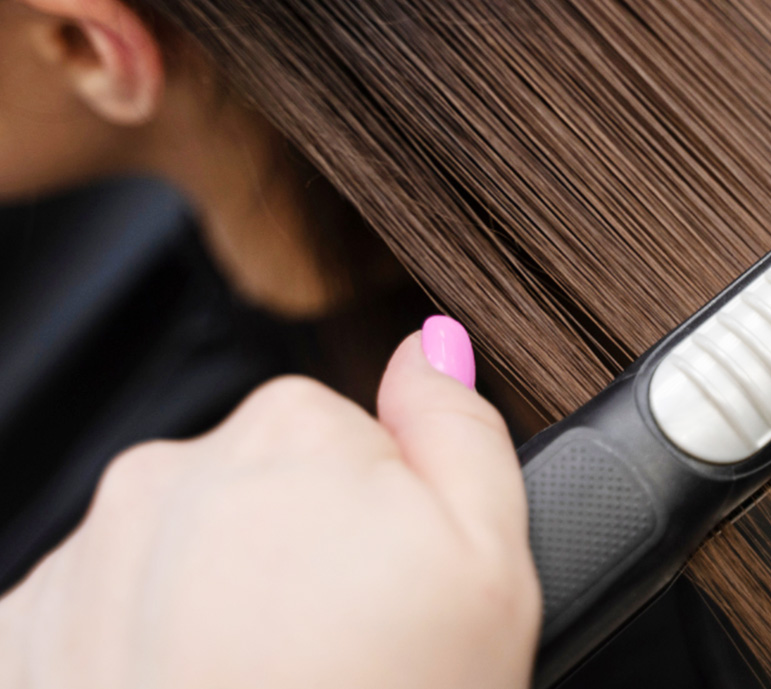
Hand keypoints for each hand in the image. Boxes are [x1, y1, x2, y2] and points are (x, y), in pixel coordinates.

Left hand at [0, 321, 540, 688]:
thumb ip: (459, 429)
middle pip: (251, 489)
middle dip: (289, 553)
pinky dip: (135, 659)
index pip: (341, 438)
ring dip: (208, 605)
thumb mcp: (490, 566)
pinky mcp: (15, 645)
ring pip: (172, 554)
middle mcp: (165, 475)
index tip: (380, 596)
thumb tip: (428, 345)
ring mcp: (78, 563)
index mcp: (286, 433)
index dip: (376, 522)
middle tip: (327, 656)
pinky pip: (99, 618)